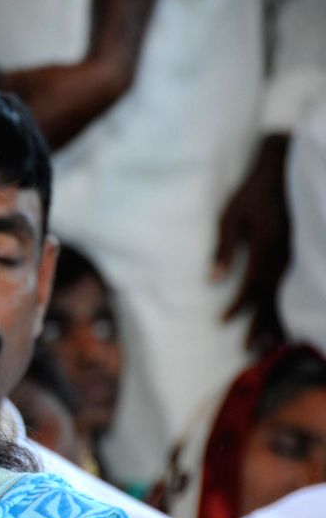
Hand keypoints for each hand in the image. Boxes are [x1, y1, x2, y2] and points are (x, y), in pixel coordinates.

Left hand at [213, 134, 290, 352]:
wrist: (287, 166)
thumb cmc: (253, 192)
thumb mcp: (232, 216)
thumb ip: (223, 249)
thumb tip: (212, 280)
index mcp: (266, 247)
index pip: (251, 286)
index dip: (238, 307)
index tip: (223, 322)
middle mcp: (286, 254)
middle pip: (274, 298)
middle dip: (261, 325)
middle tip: (250, 351)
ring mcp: (299, 253)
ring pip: (290, 294)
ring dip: (279, 320)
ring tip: (272, 345)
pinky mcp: (304, 250)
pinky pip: (299, 283)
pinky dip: (292, 303)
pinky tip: (291, 319)